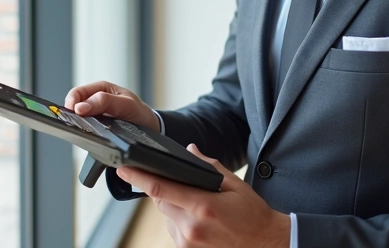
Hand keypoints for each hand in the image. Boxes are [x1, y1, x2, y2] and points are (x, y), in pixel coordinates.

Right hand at [63, 80, 157, 130]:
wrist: (150, 128)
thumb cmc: (139, 112)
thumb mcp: (127, 104)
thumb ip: (105, 102)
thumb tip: (81, 107)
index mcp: (101, 89)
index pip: (79, 93)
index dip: (73, 102)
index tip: (74, 112)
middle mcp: (95, 101)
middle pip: (74, 105)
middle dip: (72, 114)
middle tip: (75, 123)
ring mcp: (95, 115)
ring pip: (78, 118)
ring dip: (78, 124)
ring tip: (83, 129)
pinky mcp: (96, 128)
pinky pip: (84, 129)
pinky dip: (84, 132)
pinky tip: (88, 135)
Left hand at [117, 144, 289, 247]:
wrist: (265, 245)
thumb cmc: (253, 215)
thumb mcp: (235, 185)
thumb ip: (209, 167)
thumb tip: (189, 150)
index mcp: (202, 206)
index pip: (160, 189)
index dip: (138, 177)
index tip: (123, 167)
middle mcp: (191, 227)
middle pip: (160, 201)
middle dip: (163, 188)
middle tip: (181, 183)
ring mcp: (187, 243)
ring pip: (166, 215)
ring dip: (173, 205)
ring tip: (199, 205)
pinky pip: (173, 229)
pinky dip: (179, 219)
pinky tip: (199, 219)